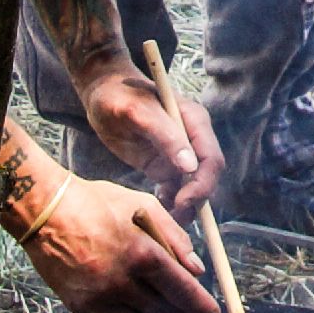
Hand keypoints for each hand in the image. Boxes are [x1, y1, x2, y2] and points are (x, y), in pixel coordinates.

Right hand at [20, 174, 224, 312]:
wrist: (45, 211)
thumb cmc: (97, 203)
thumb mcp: (142, 205)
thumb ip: (175, 237)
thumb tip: (197, 270)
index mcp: (141, 253)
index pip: (182, 290)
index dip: (201, 307)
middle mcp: (120, 281)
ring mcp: (97, 298)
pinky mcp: (78, 308)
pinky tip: (130, 312)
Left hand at [75, 61, 223, 217]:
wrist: (102, 93)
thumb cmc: (119, 95)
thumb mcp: (138, 112)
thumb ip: (165, 135)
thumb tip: (190, 166)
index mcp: (193, 121)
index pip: (211, 158)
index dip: (202, 184)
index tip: (183, 202)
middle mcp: (192, 138)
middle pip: (206, 175)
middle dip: (195, 199)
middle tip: (173, 217)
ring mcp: (179, 152)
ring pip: (192, 186)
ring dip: (184, 205)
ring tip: (164, 219)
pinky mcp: (164, 164)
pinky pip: (175, 189)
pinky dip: (169, 202)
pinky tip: (156, 206)